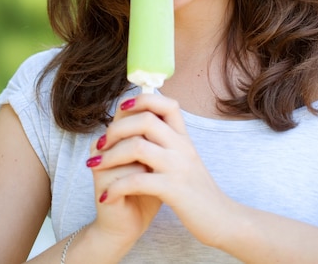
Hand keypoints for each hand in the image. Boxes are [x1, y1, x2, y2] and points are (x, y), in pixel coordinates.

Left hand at [90, 93, 232, 248]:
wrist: (222, 218)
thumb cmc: (198, 189)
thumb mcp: (186, 158)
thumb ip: (169, 140)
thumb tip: (147, 122)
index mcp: (184, 137)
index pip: (166, 104)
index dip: (142, 99)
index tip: (123, 106)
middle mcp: (182, 146)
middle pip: (145, 120)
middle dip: (116, 128)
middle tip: (101, 142)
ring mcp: (178, 167)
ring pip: (137, 147)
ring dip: (110, 156)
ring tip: (95, 165)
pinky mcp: (173, 190)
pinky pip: (137, 181)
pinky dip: (116, 187)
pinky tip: (106, 195)